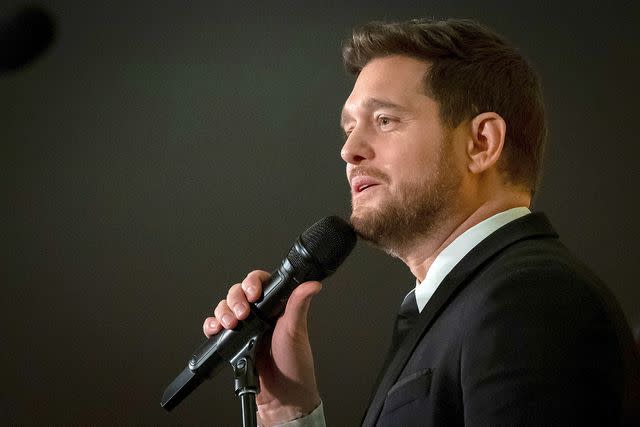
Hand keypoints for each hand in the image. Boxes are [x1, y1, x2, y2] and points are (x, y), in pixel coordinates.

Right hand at [203, 270, 321, 425]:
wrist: (282, 395)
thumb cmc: (294, 364)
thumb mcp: (295, 330)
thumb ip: (299, 304)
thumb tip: (312, 284)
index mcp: (276, 306)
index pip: (260, 282)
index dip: (252, 282)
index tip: (252, 293)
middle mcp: (260, 314)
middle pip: (238, 293)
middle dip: (235, 299)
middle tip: (242, 313)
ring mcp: (246, 328)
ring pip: (225, 308)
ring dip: (223, 312)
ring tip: (230, 324)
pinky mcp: (234, 343)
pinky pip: (216, 328)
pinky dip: (211, 325)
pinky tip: (216, 330)